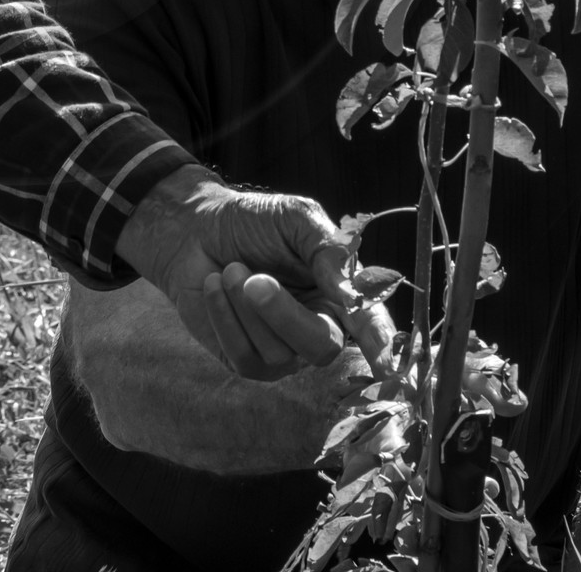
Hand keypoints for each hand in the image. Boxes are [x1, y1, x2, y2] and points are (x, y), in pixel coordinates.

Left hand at [117, 165, 395, 382]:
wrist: (195, 227)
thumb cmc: (252, 221)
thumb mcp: (295, 217)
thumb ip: (328, 249)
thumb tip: (351, 292)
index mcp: (339, 293)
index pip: (370, 325)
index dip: (381, 344)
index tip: (385, 362)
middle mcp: (318, 326)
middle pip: (322, 347)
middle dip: (286, 315)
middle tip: (256, 280)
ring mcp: (282, 349)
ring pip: (279, 354)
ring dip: (246, 306)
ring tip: (232, 268)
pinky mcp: (245, 358)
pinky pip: (244, 357)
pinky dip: (225, 317)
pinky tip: (214, 285)